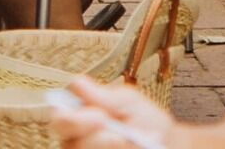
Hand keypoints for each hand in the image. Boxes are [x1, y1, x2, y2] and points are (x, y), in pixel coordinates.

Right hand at [52, 83, 176, 147]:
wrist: (165, 142)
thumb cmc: (145, 120)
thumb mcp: (128, 101)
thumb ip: (103, 96)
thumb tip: (77, 83)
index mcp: (81, 114)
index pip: (59, 115)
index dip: (70, 117)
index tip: (98, 115)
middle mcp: (78, 138)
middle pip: (67, 141)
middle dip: (94, 137)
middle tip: (117, 131)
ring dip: (104, 145)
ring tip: (127, 140)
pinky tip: (127, 147)